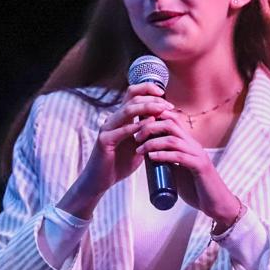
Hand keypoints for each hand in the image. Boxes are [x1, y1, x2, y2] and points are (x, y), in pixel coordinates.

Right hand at [57, 83, 173, 218]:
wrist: (101, 180)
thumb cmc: (119, 163)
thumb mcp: (138, 145)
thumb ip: (148, 133)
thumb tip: (166, 124)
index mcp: (121, 118)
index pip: (133, 94)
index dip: (148, 89)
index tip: (164, 94)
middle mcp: (113, 119)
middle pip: (132, 98)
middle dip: (152, 99)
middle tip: (168, 106)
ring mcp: (107, 129)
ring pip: (127, 110)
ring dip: (146, 108)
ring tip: (161, 111)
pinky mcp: (104, 141)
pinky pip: (121, 131)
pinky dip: (135, 127)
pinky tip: (148, 126)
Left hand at [134, 111, 240, 224]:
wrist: (216, 204)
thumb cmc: (196, 188)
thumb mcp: (179, 170)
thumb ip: (168, 161)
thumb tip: (149, 157)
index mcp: (189, 144)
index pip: (172, 121)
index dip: (155, 119)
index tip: (138, 125)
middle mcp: (194, 145)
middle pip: (171, 125)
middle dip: (150, 127)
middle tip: (136, 136)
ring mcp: (198, 155)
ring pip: (173, 140)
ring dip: (153, 143)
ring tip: (139, 149)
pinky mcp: (200, 167)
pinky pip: (179, 156)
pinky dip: (164, 155)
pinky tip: (152, 157)